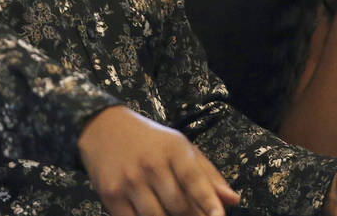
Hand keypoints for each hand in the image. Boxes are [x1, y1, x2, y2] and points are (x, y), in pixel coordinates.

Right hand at [78, 106, 238, 215]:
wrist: (104, 128)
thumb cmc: (150, 141)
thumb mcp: (181, 147)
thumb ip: (208, 175)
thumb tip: (232, 200)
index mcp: (174, 149)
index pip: (195, 180)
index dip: (208, 201)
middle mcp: (152, 164)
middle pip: (178, 205)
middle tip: (193, 214)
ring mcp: (130, 180)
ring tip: (170, 210)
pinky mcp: (111, 195)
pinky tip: (149, 212)